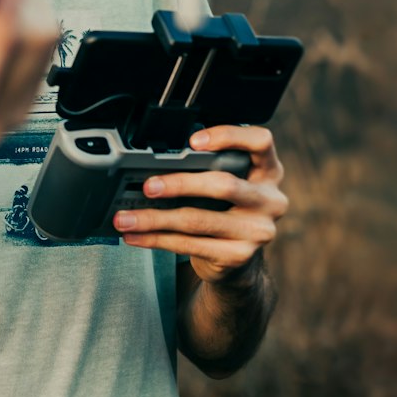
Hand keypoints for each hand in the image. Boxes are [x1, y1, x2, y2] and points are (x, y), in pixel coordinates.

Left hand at [112, 124, 288, 283]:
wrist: (240, 260)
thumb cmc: (228, 207)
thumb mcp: (231, 180)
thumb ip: (210, 164)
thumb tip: (154, 158)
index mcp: (269, 171)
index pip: (260, 141)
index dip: (229, 136)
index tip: (193, 140)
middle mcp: (269, 201)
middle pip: (224, 185)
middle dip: (180, 183)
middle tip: (148, 185)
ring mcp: (257, 232)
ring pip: (198, 220)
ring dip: (155, 218)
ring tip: (126, 217)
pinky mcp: (238, 257)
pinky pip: (189, 245)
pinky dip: (156, 239)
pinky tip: (135, 235)